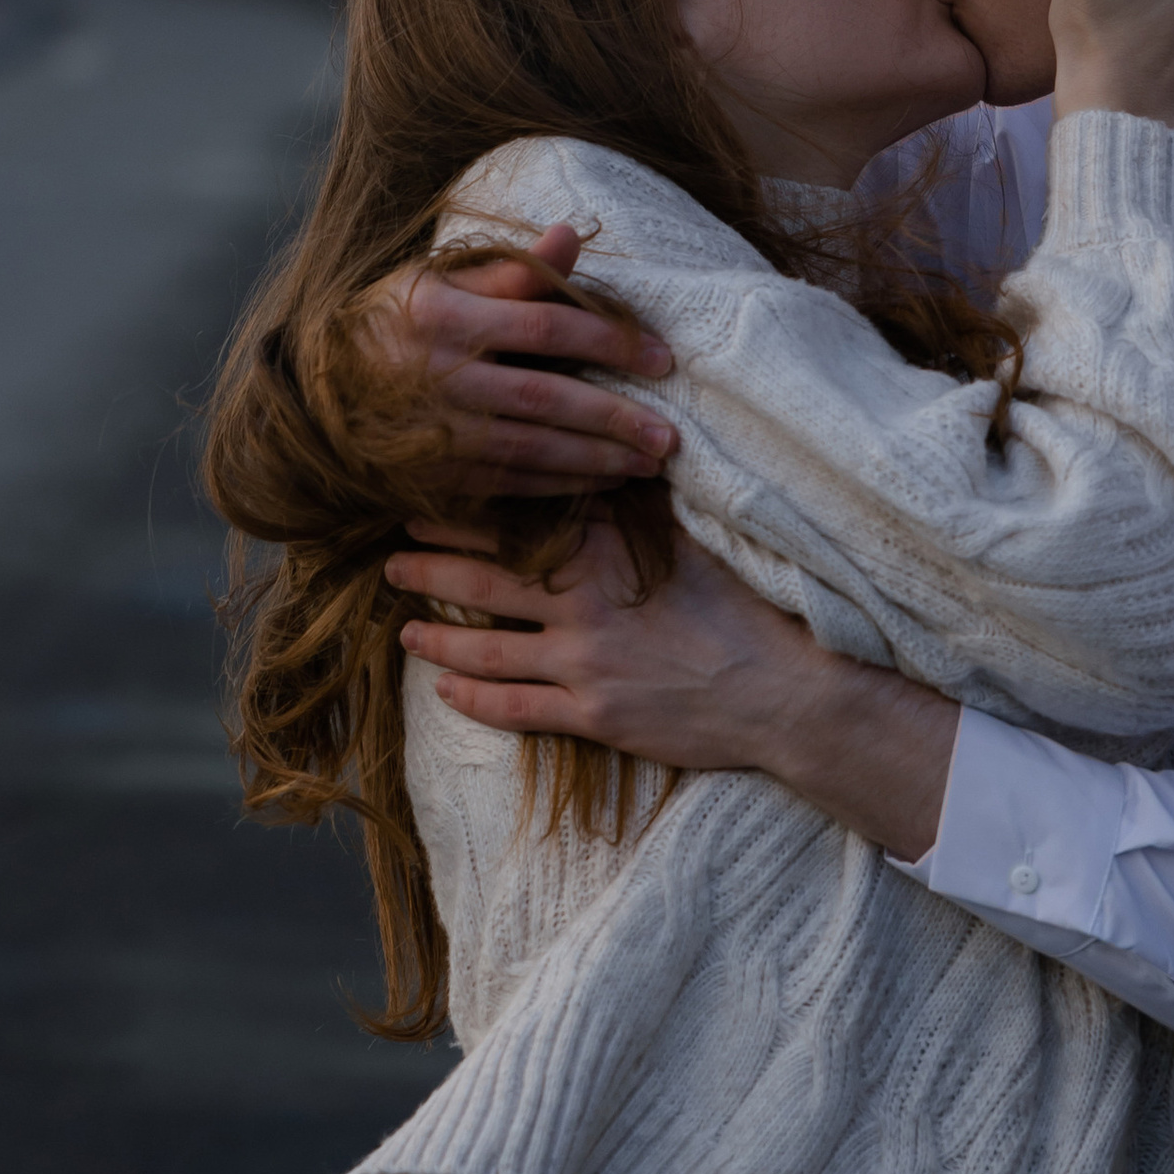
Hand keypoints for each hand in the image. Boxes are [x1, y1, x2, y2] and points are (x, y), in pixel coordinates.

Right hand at [359, 224, 677, 504]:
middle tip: (670, 434)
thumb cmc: (391, 323)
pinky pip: (510, 482)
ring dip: (598, 461)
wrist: (317, 393)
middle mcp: (442, 377)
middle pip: (547, 398)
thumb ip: (510, 270)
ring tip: (650, 464)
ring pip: (533, 450)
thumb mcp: (437, 281)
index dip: (608, 342)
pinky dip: (561, 485)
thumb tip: (572, 235)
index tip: (661, 358)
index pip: (545, 327)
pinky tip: (602, 482)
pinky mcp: (437, 474)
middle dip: (614, 418)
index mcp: (445, 316)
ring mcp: (438, 432)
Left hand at [390, 516, 960, 860]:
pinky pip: (515, 708)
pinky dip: (474, 696)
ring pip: (487, 646)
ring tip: (404, 627)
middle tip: (390, 558)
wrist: (783, 689)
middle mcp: (584, 601)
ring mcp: (585, 661)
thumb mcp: (692, 538)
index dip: (463, 512)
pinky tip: (443, 686)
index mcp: (608, 548)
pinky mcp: (594, 713)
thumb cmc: (743, 606)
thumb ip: (639, 508)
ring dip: (438, 634)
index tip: (422, 499)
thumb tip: (606, 459)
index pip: (518, 521)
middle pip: (486, 579)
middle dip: (431, 567)